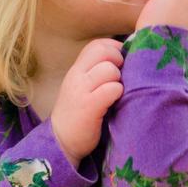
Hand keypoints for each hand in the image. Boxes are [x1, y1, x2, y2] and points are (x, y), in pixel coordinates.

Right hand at [52, 39, 124, 166]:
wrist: (61, 142)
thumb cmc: (78, 115)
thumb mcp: (82, 87)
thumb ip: (96, 72)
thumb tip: (126, 58)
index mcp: (76, 69)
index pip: (97, 44)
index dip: (115, 48)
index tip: (122, 64)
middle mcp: (77, 76)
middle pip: (104, 51)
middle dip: (119, 61)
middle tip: (121, 78)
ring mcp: (81, 90)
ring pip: (110, 69)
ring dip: (119, 80)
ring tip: (116, 94)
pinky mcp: (89, 106)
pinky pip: (112, 89)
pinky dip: (118, 94)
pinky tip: (114, 103)